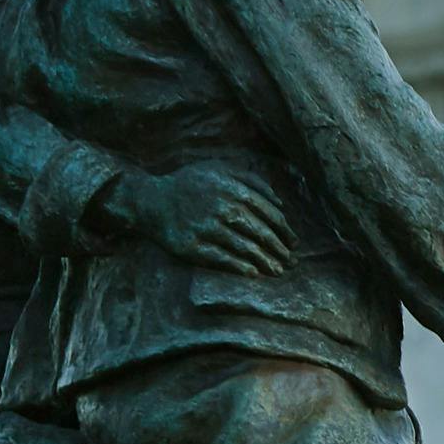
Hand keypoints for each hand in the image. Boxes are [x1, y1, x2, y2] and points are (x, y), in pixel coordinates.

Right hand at [110, 165, 296, 273]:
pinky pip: (221, 259)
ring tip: (278, 271)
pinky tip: (253, 273)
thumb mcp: (220, 169)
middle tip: (291, 262)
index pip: (270, 214)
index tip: (293, 243)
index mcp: (233, 190)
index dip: (285, 231)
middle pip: (261, 233)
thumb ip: (252, 180)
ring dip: (265, 262)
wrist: (150, 200)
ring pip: (245, 248)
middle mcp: (222, 208)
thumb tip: (280, 202)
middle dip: (280, 250)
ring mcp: (206, 228)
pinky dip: (240, 267)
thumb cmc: (191, 184)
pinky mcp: (191, 246)